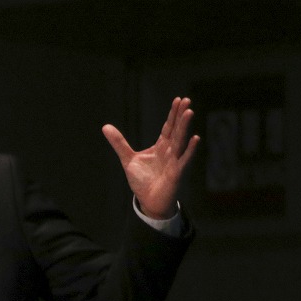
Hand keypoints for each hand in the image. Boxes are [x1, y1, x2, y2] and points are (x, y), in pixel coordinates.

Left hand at [102, 96, 199, 219]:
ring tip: (189, 112)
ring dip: (185, 127)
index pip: (168, 127)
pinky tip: (195, 138)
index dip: (173, 114)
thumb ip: (119, 143)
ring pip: (180, 141)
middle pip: (176, 130)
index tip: (178, 100)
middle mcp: (170, 151)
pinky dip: (190, 150)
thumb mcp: (128, 159)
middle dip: (181, 116)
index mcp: (161, 146)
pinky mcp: (176, 173)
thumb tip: (105, 126)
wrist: (148, 201)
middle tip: (187, 100)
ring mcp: (174, 161)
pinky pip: (184, 160)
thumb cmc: (143, 181)